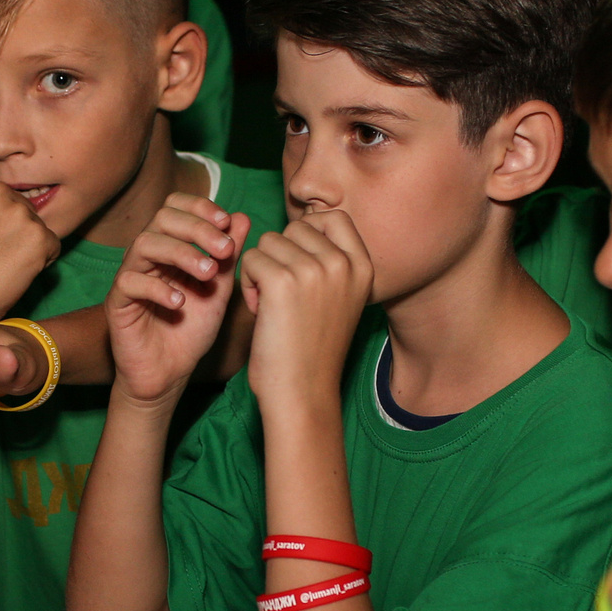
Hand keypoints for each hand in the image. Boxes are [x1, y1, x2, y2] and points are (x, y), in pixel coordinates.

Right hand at [0, 176, 60, 318]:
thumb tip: (19, 202)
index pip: (2, 197)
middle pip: (23, 207)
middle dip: (16, 231)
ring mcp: (18, 212)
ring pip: (38, 226)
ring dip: (28, 247)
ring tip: (1, 265)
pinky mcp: (39, 235)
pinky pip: (53, 246)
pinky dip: (42, 262)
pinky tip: (15, 273)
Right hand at [107, 195, 250, 404]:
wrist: (170, 373)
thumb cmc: (192, 331)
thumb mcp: (219, 291)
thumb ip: (228, 257)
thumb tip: (241, 218)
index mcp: (170, 246)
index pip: (176, 207)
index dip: (200, 207)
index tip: (227, 223)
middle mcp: (147, 255)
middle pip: (162, 218)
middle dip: (197, 228)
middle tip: (224, 249)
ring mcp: (130, 276)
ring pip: (145, 243)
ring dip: (181, 253)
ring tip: (208, 275)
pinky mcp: (117, 302)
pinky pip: (130, 282)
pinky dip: (158, 289)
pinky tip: (181, 304)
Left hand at [240, 210, 371, 414]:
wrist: (304, 393)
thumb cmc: (314, 349)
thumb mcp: (339, 298)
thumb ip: (330, 261)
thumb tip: (304, 222)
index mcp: (363, 266)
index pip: (332, 217)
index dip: (307, 234)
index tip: (299, 264)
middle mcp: (343, 263)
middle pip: (295, 228)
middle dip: (281, 255)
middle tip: (285, 294)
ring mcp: (314, 270)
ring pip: (268, 242)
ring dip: (262, 270)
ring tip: (274, 306)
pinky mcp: (282, 282)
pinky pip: (250, 260)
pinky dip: (248, 285)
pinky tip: (261, 312)